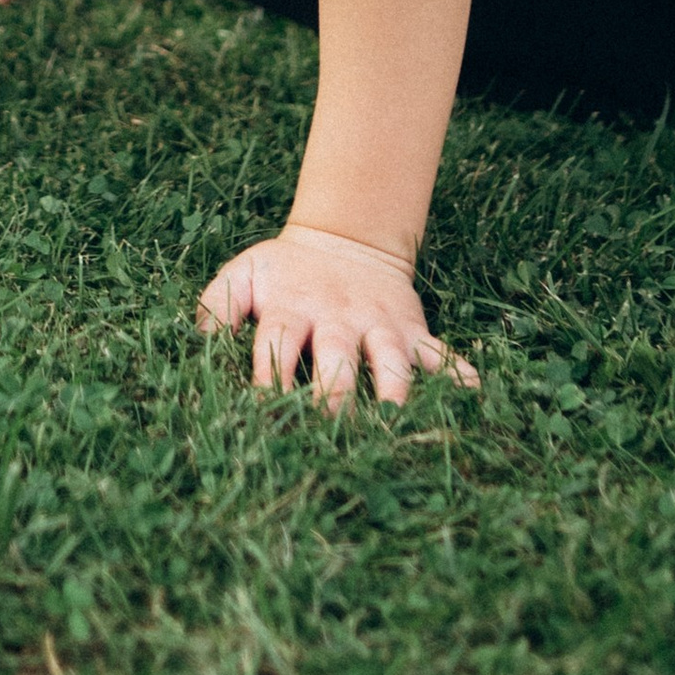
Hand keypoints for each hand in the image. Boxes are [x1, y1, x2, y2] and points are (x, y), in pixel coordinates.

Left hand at [196, 222, 475, 411]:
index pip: (277, 347)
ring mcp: (378, 325)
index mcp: (290, 310)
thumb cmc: (282, 273)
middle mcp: (337, 320)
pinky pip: (440, 353)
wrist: (343, 239)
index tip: (264, 419)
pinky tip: (474, 394)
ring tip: (396, 424)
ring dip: (394, 391)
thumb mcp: (243, 276)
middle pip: (336, 363)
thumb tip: (200, 343)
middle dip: (333, 400)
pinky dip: (459, 372)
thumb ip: (216, 306)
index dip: (269, 382)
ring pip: (390, 362)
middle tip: (330, 435)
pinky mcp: (411, 330)